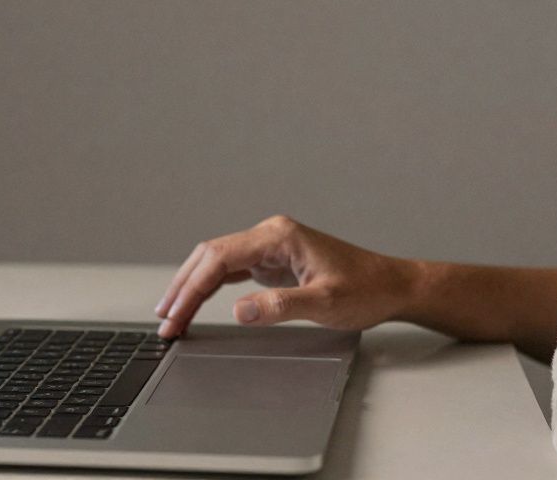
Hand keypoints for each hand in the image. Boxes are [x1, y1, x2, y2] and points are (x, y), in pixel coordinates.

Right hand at [153, 215, 414, 338]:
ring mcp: (271, 246)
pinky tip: (196, 301)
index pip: (218, 259)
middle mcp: (271, 235)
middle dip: (182, 288)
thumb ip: (280, 306)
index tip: (175, 317)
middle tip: (164, 321)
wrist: (392, 286)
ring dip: (192, 286)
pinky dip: (210, 285)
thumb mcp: (324, 304)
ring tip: (171, 314)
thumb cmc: (366, 290)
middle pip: (209, 255)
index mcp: (278, 237)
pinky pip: (231, 268)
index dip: (191, 290)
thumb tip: (240, 311)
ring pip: (216, 260)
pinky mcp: (274, 259)